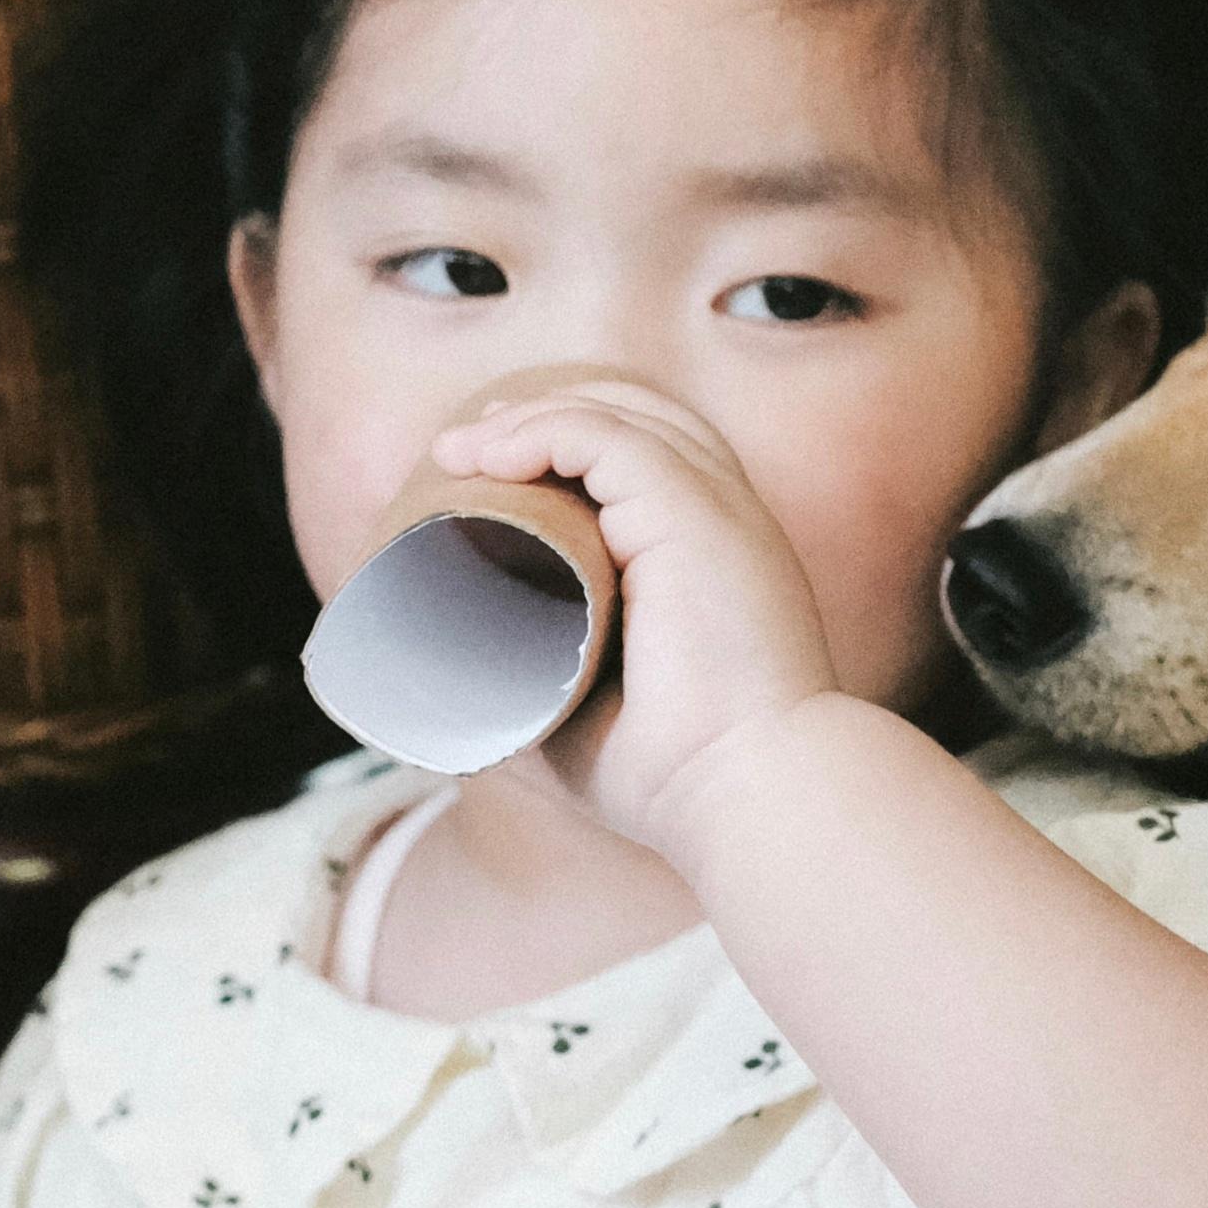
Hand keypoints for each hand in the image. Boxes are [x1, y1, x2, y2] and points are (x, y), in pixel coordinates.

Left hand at [411, 374, 852, 853]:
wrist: (746, 790)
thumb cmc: (675, 771)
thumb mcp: (594, 702)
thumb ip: (548, 668)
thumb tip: (464, 665)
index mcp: (718, 553)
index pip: (653, 456)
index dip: (570, 443)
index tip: (489, 467)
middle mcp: (726, 518)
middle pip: (636, 419)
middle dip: (542, 418)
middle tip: (463, 449)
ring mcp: (717, 509)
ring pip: (618, 418)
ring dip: (529, 422)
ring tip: (460, 452)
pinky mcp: (695, 515)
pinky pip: (610, 439)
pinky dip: (546, 433)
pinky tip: (493, 456)